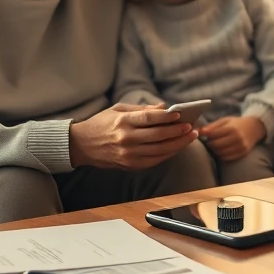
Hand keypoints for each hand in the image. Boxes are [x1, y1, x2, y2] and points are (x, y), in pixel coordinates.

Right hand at [69, 104, 197, 169]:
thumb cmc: (102, 123)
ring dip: (178, 144)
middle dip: (178, 131)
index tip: (181, 114)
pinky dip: (168, 154)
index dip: (166, 117)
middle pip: (158, 135)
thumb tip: (165, 108)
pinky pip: (154, 160)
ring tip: (191, 136)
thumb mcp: (118, 109)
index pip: (148, 119)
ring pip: (160, 150)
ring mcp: (128, 154)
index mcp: (122, 122)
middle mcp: (126, 139)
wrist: (81, 145)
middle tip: (192, 126)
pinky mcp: (129, 165)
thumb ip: (142, 109)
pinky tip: (177, 147)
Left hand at [200, 116, 265, 160]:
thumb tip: (200, 132)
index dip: (205, 135)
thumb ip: (212, 126)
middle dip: (209, 144)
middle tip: (209, 141)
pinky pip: (227, 158)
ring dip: (214, 150)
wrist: (255, 128)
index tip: (203, 134)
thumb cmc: (237, 123)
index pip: (213, 134)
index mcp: (231, 128)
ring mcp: (240, 147)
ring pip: (220, 153)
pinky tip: (221, 150)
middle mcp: (236, 138)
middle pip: (216, 145)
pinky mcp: (243, 153)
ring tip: (215, 145)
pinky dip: (221, 155)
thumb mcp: (225, 121)